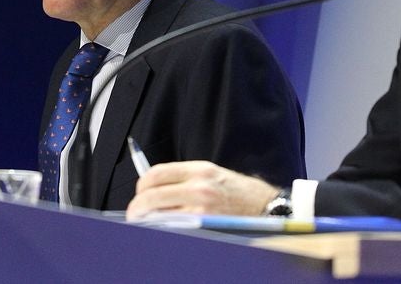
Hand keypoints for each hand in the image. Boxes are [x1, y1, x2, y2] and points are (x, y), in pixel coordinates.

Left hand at [125, 161, 279, 219]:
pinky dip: (163, 231)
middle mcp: (198, 187)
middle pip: (152, 197)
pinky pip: (174, 229)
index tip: (139, 192)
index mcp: (199, 170)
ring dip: (147, 221)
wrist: (266, 207)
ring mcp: (201, 209)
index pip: (156, 174)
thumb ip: (185, 178)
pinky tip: (163, 231)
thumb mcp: (212, 174)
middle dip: (137, 208)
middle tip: (134, 215)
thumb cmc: (239, 192)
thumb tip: (155, 188)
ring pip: (159, 216)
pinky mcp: (205, 227)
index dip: (141, 185)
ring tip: (146, 224)